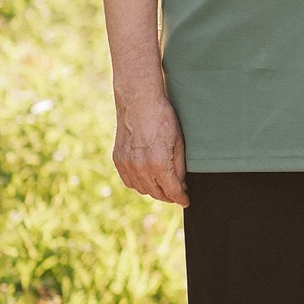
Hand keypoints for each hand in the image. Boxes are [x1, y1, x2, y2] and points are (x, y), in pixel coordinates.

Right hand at [112, 90, 188, 206]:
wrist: (138, 102)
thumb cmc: (162, 118)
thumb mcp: (179, 142)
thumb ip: (179, 167)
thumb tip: (181, 184)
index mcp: (158, 163)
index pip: (172, 191)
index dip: (181, 198)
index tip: (185, 201)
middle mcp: (140, 167)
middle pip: (156, 193)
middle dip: (168, 196)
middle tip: (176, 194)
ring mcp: (127, 164)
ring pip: (142, 189)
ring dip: (153, 191)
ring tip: (163, 186)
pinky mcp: (118, 159)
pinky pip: (129, 181)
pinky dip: (139, 184)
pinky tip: (147, 179)